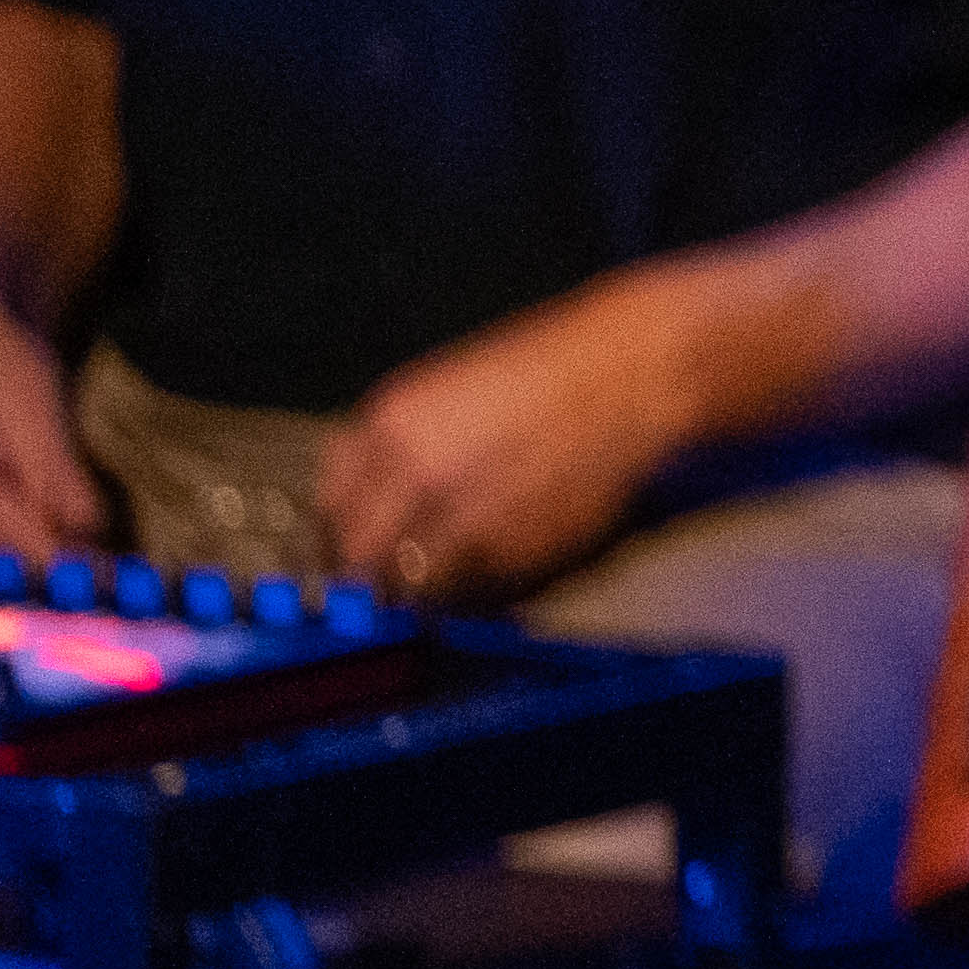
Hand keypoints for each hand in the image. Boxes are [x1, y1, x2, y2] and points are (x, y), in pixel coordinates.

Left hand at [315, 270, 717, 607]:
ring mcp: (459, 516)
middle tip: (394, 581)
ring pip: (407, 586)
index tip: (353, 553)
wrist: (638, 374)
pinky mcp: (510, 552)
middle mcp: (412, 473)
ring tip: (453, 574)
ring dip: (423, 591)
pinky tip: (498, 565)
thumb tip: (366, 498)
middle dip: (373, 575)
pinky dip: (474, 593)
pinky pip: (467, 594)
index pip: (330, 508)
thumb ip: (397, 445)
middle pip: (357, 558)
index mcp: (390, 424)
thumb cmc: (557, 374)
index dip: (341, 537)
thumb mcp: (449, 389)